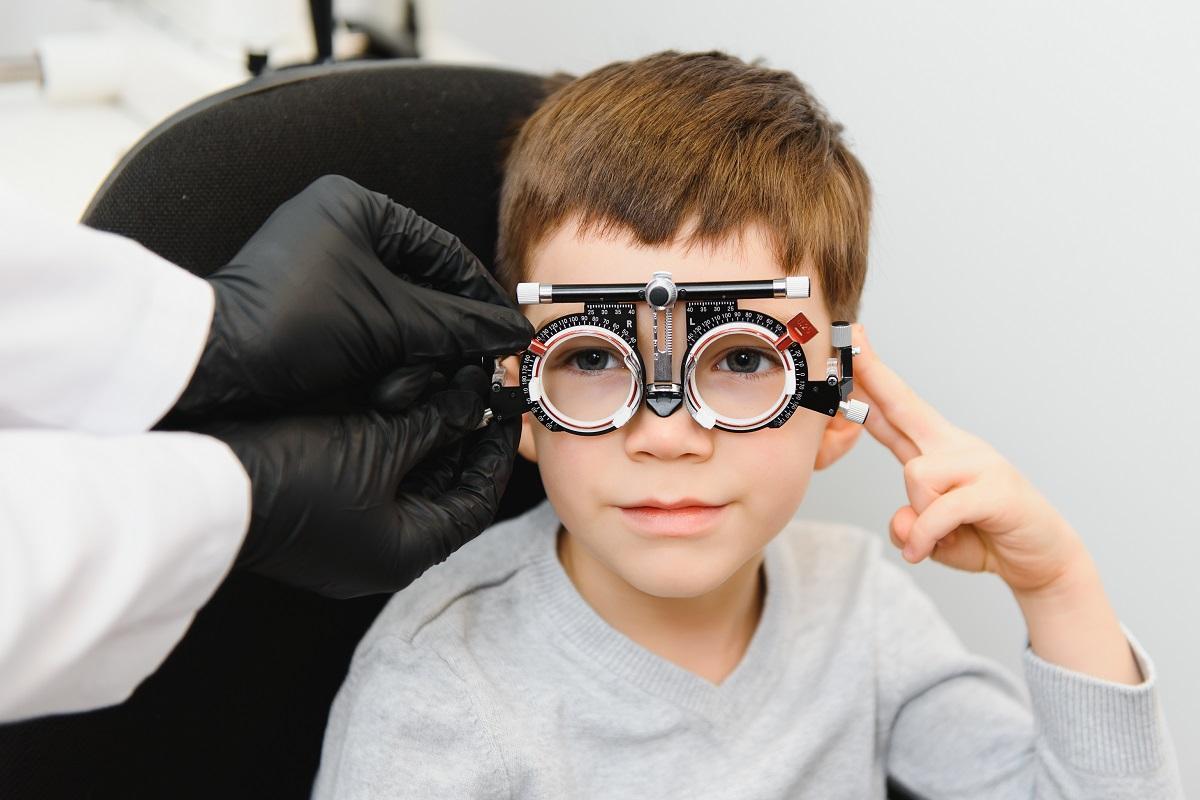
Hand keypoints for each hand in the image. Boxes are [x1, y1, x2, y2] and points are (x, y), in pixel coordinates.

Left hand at [174, 174, 532, 414]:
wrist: (216, 367)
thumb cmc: (290, 325)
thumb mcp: (391, 323)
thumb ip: (459, 326)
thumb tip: (511, 331)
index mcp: (355, 205)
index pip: (442, 249)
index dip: (479, 294)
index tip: (504, 329)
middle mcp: (336, 225)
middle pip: (420, 281)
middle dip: (443, 330)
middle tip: (474, 361)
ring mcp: (318, 264)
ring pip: (394, 308)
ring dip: (413, 348)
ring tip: (427, 377)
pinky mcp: (305, 302)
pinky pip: (365, 323)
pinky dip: (383, 352)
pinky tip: (391, 382)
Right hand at [201, 366, 519, 597]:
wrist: (206, 485)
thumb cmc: (292, 477)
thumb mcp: (377, 444)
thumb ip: (434, 424)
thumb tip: (471, 403)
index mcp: (406, 552)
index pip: (477, 502)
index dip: (497, 452)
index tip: (506, 411)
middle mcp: (381, 556)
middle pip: (444, 492)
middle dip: (462, 438)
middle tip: (478, 392)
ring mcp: (348, 542)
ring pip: (409, 484)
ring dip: (427, 437)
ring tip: (445, 388)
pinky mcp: (321, 519)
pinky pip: (374, 481)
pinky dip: (392, 445)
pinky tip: (399, 404)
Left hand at [851, 324, 1086, 594]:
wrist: (1044, 560)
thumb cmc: (985, 537)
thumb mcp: (930, 537)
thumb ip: (907, 525)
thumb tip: (903, 521)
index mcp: (939, 450)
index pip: (897, 410)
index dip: (872, 380)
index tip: (852, 345)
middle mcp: (957, 447)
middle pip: (906, 405)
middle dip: (874, 374)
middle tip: (851, 338)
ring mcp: (980, 464)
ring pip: (916, 475)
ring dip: (919, 516)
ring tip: (940, 536)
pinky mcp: (997, 490)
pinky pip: (941, 509)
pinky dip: (927, 536)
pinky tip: (927, 550)